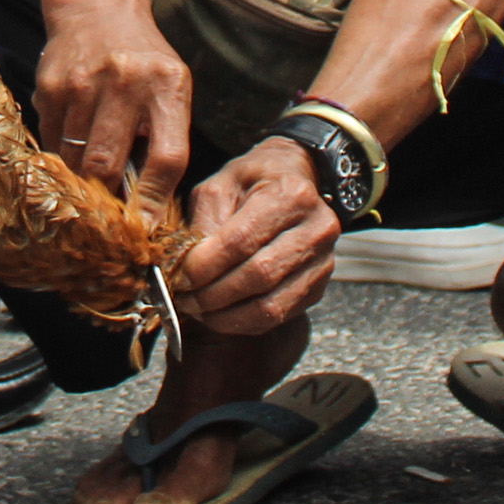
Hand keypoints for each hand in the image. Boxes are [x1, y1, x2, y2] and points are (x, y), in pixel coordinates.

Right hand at [31, 0, 193, 208]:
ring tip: (89, 186)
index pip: (166, 159)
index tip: (146, 230)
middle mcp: (125, 83)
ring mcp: (82, 84)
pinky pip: (52, 142)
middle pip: (109, 165)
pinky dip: (62, 156)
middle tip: (108, 218)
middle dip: (107, 201)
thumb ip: (166, 142)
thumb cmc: (144, 62)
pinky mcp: (50, 87)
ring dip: (81, 182)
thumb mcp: (172, 91)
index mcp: (167, 88)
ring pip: (76, 160)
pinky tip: (73, 145)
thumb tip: (148, 209)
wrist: (98, 10)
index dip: (155, 202)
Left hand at [170, 136, 337, 335]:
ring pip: (271, 305)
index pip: (242, 240)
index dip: (206, 265)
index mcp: (291, 195)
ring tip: (198, 310)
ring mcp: (323, 262)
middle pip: (259, 276)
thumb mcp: (221, 184)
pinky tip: (220, 314)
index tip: (179, 276)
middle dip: (213, 294)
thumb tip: (188, 266)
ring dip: (227, 315)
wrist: (294, 181)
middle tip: (183, 298)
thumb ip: (205, 221)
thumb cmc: (252, 180)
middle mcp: (317, 229)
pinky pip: (279, 316)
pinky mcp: (319, 287)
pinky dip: (244, 322)